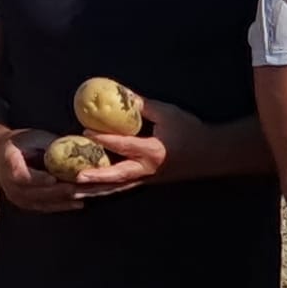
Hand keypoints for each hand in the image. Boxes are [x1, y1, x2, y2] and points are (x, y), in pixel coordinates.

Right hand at [0, 128, 81, 213]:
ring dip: (70, 199)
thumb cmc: (18, 144)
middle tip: (86, 186)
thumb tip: (76, 147)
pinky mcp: (28, 205)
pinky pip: (48, 207)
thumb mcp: (31, 138)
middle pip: (41, 193)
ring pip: (47, 202)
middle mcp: (13, 188)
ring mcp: (20, 200)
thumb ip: (51, 146)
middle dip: (66, 190)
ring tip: (90, 194)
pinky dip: (64, 205)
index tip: (55, 179)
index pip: (24, 177)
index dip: (40, 179)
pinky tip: (80, 202)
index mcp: (10, 167)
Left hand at [73, 97, 202, 195]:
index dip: (104, 138)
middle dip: (95, 177)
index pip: (124, 145)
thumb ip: (142, 106)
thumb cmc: (190, 131)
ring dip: (96, 190)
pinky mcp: (148, 182)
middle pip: (117, 177)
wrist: (212, 153)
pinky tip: (91, 192)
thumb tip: (121, 94)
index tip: (84, 132)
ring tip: (74, 192)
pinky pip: (123, 187)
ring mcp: (148, 179)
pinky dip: (107, 190)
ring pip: (118, 188)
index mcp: (153, 151)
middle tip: (75, 177)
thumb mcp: (167, 113)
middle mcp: (148, 170)